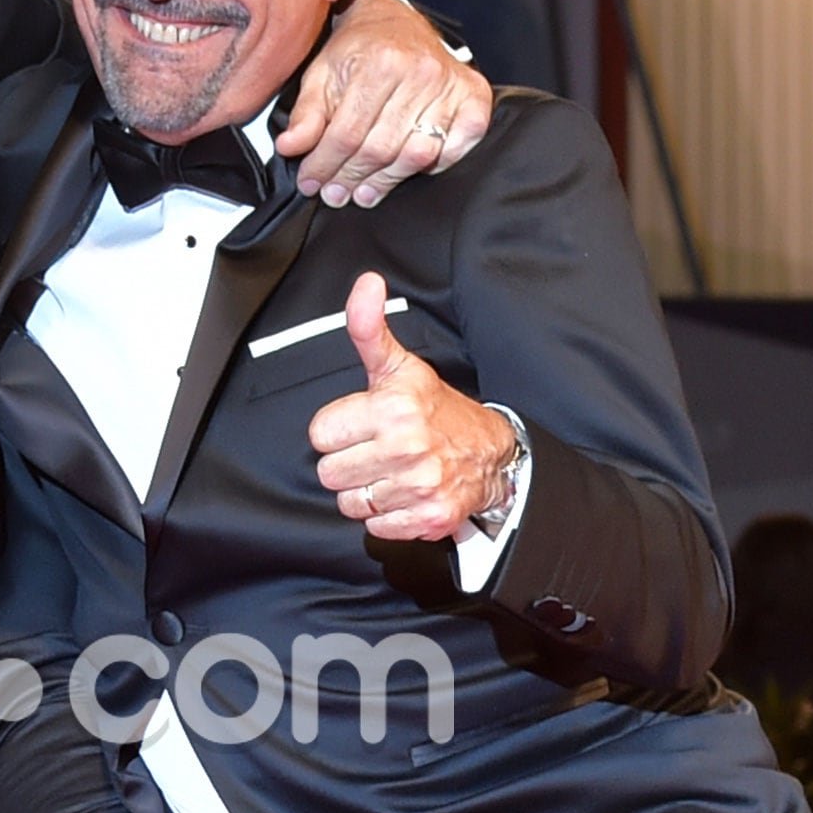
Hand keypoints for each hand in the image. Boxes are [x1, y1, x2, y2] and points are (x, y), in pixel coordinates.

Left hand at [277, 0, 492, 207]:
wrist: (394, 20)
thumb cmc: (359, 48)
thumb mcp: (322, 73)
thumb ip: (307, 113)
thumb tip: (290, 148)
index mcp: (380, 62)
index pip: (347, 133)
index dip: (324, 165)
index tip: (311, 182)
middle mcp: (420, 72)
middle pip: (380, 148)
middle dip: (350, 178)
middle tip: (334, 194)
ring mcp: (450, 86)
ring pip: (415, 156)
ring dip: (385, 181)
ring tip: (362, 192)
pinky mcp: (474, 97)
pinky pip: (455, 147)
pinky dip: (434, 166)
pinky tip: (407, 170)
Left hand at [306, 273, 513, 544]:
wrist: (491, 453)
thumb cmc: (437, 410)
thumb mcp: (399, 366)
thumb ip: (369, 329)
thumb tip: (366, 284)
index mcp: (392, 407)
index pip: (320, 434)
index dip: (338, 430)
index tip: (362, 425)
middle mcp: (405, 446)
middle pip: (329, 472)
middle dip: (349, 463)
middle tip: (376, 449)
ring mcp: (418, 485)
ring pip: (350, 503)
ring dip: (366, 491)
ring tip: (391, 471)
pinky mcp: (428, 518)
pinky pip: (376, 528)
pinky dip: (388, 516)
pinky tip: (404, 493)